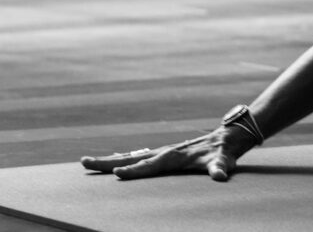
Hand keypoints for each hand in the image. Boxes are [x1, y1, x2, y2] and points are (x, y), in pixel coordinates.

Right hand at [80, 126, 255, 181]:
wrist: (229, 136)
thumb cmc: (225, 152)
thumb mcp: (224, 161)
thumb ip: (220, 168)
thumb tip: (220, 176)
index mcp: (174, 156)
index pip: (150, 165)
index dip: (135, 171)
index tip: (117, 174)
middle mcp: (165, 152)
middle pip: (131, 158)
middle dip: (108, 162)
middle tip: (84, 162)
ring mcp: (163, 152)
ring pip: (132, 156)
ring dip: (110, 160)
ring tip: (88, 162)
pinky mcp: (165, 154)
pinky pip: (139, 157)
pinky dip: (123, 159)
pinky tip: (115, 162)